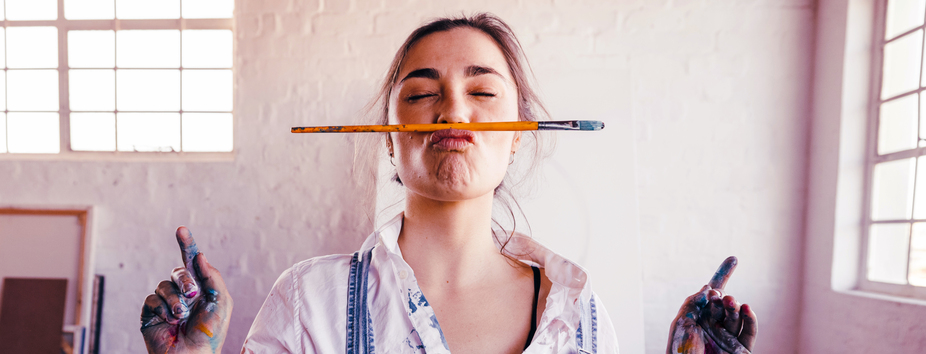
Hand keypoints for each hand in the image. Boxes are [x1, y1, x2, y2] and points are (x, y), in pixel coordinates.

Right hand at [140, 227, 232, 353]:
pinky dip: (163, 308)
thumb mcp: (221, 302)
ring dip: (175, 300)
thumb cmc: (210, 332)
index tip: (181, 229)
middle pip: (178, 271)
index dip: (187, 245)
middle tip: (192, 294)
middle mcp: (182, 292)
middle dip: (185, 280)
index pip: (193, 262)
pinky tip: (170, 321)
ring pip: (163, 284)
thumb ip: (213, 277)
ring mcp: (166, 302)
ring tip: (182, 316)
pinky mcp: (151, 313)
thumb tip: (200, 256)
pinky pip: (152, 299)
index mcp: (201, 288)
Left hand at [666, 256, 757, 353]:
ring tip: (731, 303)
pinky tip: (746, 308)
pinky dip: (750, 319)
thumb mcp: (681, 324)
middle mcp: (713, 326)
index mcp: (697, 318)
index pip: (710, 294)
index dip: (722, 274)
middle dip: (723, 297)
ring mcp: (728, 337)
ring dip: (735, 307)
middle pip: (724, 303)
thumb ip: (693, 303)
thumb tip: (707, 287)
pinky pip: (750, 332)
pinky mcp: (740, 350)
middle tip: (718, 297)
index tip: (734, 258)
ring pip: (736, 315)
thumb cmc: (681, 352)